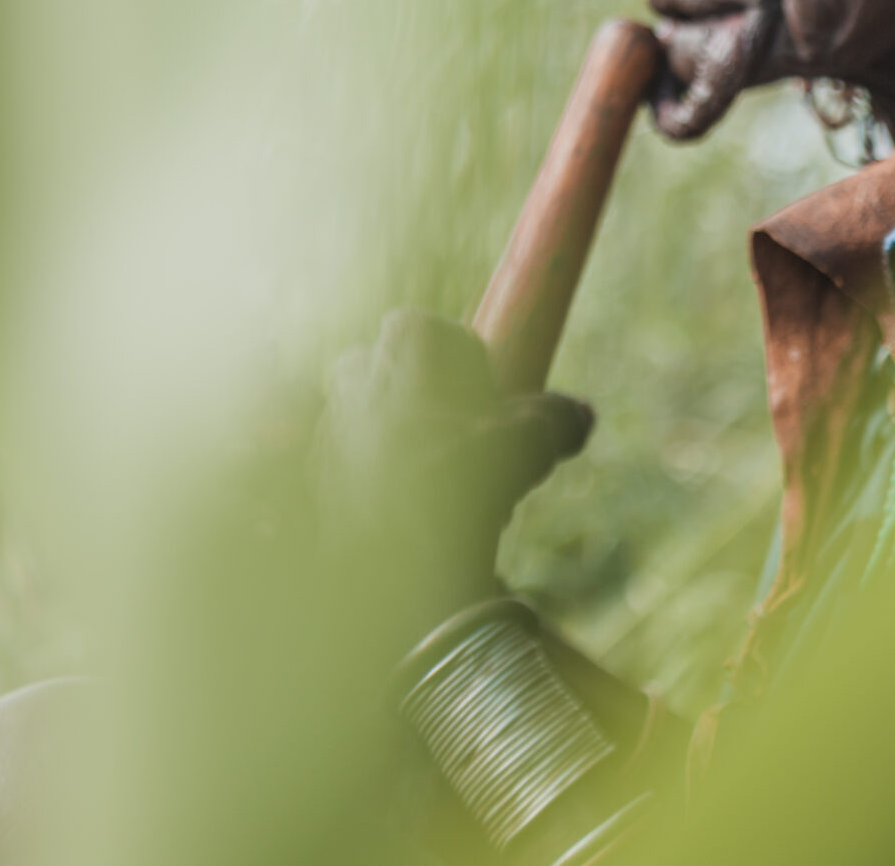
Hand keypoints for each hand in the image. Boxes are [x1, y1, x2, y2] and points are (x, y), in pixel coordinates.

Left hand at [318, 310, 592, 635]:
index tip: (486, 398)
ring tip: (446, 489)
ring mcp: (328, 428)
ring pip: (371, 419)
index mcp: (398, 350)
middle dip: (426, 397)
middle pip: (392, 370)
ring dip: (405, 441)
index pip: (427, 328)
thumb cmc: (463, 485)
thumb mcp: (529, 445)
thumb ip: (556, 419)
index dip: (460, 358)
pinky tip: (414, 517)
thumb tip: (579, 416)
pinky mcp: (316, 477)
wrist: (392, 567)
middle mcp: (352, 378)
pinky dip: (381, 479)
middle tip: (466, 440)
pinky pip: (353, 464)